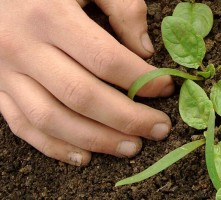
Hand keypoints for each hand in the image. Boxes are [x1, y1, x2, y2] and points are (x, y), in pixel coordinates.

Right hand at [0, 0, 173, 165]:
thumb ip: (122, 8)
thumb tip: (145, 51)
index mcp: (50, 16)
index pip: (105, 59)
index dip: (141, 79)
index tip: (166, 88)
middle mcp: (24, 48)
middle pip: (82, 95)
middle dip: (127, 118)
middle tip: (159, 129)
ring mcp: (6, 73)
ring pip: (52, 119)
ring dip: (96, 140)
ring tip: (131, 148)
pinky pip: (23, 126)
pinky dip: (55, 147)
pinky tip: (86, 157)